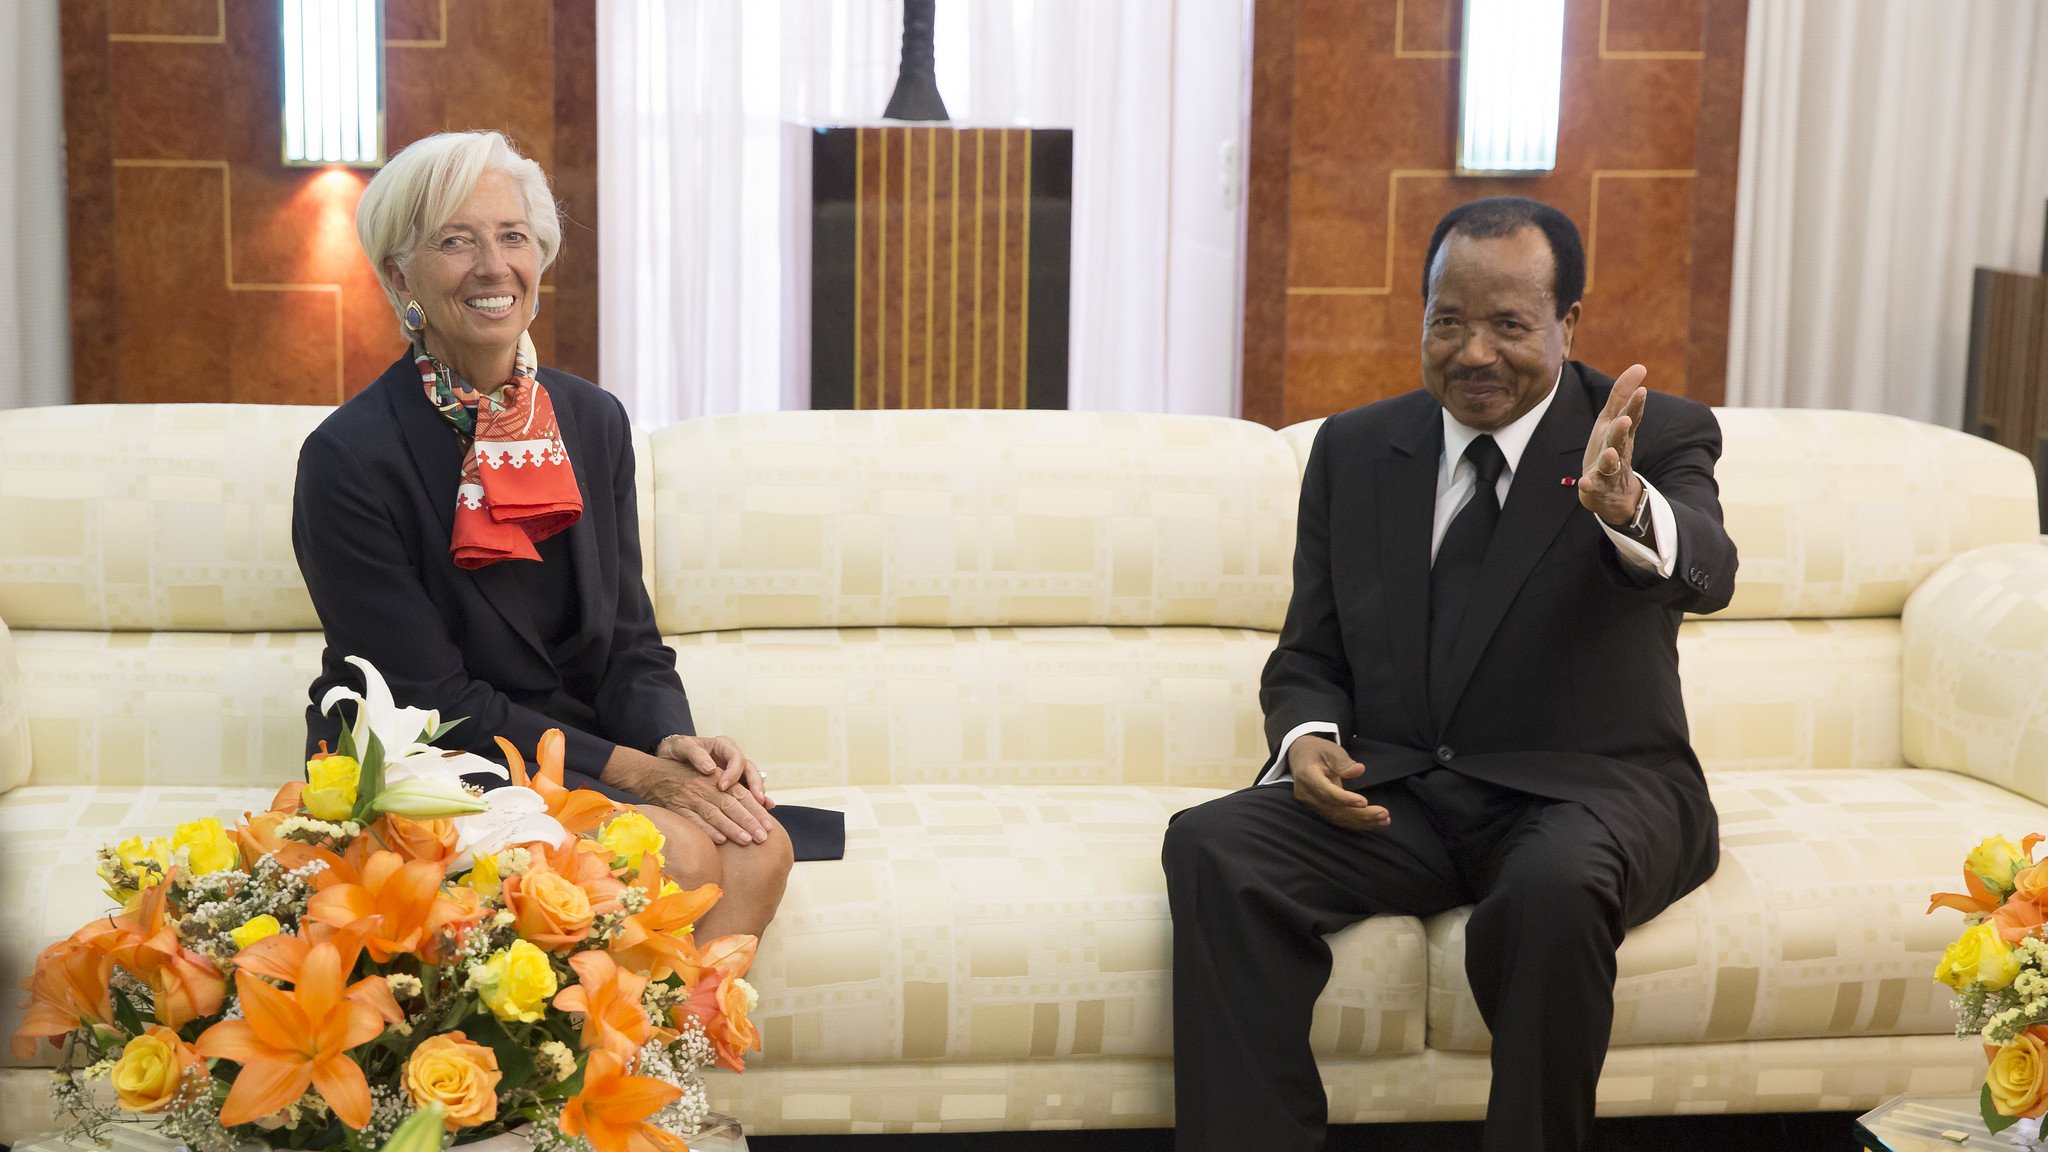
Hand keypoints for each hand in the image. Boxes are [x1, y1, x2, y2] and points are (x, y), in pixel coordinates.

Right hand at [609, 747, 771, 845]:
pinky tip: (719, 840)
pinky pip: (693, 820)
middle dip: (749, 821)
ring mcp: (691, 798)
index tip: (769, 825)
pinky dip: (706, 830)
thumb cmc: (687, 777)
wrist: (653, 774)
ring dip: (731, 827)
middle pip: (731, 804)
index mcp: (717, 778)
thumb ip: (730, 790)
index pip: (741, 795)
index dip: (756, 809)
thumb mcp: (708, 777)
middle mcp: (706, 787)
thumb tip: (758, 805)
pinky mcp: (677, 808)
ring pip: (715, 813)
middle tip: (763, 837)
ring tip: (746, 840)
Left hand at [656, 734, 771, 808]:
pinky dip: (754, 803)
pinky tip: (764, 811)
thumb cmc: (677, 750)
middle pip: (750, 770)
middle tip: (758, 800)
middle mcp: (733, 759)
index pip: (736, 757)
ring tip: (766, 807)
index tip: (722, 787)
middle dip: (756, 786)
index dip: (733, 772)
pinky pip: (746, 794)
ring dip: (759, 796)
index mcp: (723, 746)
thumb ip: (695, 754)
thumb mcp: (682, 747)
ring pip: (752, 783)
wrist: (671, 758)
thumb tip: (710, 768)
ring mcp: (735, 773)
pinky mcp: (733, 786)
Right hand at [1288, 735, 1389, 830]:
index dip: (1345, 799)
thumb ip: (1343, 761)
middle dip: (1360, 815)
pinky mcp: (1319, 809)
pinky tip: (1373, 822)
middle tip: (1384, 814)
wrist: (1300, 757)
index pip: (1327, 792)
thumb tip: (1359, 770)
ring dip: (1362, 822)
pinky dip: (1356, 823)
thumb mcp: (1330, 749)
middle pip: (1335, 810)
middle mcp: (1307, 794)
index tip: (1365, 802)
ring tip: (1384, 820)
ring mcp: (1311, 804)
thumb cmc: (1317, 750)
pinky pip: (1337, 819)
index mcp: (1307, 776)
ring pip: (1337, 818)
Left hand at [1580, 364, 1647, 525]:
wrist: (1612, 493)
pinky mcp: (1597, 488)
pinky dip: (1590, 485)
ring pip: (1611, 465)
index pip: (1631, 418)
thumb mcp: (1613, 420)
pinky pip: (1594, 487)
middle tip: (1625, 420)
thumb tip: (1640, 366)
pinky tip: (1584, 482)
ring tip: (1609, 453)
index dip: (1635, 406)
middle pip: (1621, 440)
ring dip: (1610, 459)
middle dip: (1622, 430)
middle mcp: (1618, 451)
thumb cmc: (1611, 448)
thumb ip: (1622, 395)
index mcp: (1622, 434)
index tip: (1642, 391)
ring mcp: (1609, 472)